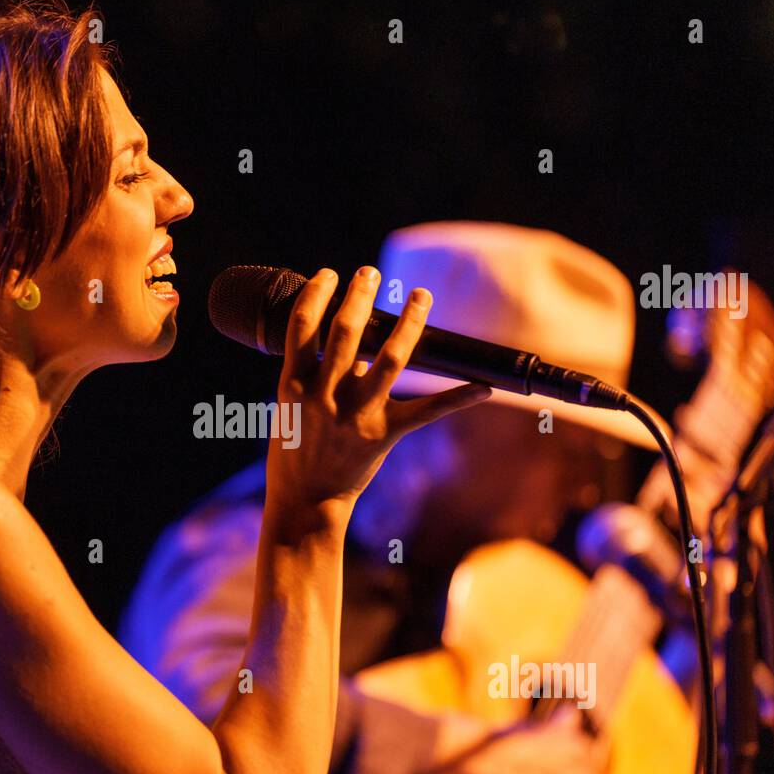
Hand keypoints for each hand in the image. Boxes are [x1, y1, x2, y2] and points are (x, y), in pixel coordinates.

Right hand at [266, 267, 490, 517]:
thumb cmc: (294, 449)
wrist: (305, 500)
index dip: (316, 293)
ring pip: (389, 359)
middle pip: (346, 332)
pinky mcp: (383, 435)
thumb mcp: (289, 408)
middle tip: (371, 272)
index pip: (303, 326)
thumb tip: (355, 341)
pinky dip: (458, 398)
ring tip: (420, 295)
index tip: (330, 274)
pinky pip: (426, 412)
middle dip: (360, 296)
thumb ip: (315, 374)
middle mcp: (324, 396)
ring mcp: (356, 416)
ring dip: (409, 323)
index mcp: (293, 385)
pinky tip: (483, 386)